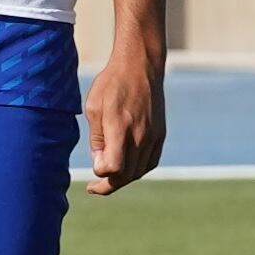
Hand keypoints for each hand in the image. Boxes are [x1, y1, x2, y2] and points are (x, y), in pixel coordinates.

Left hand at [83, 49, 166, 194]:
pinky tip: (126, 169)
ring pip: (139, 171)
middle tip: (94, 187)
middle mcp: (140, 135)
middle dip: (109, 184)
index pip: (114, 167)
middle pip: (126, 174)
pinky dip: (138, 170)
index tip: (93, 170)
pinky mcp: (160, 134)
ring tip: (107, 179)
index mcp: (120, 128)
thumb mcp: (93, 108)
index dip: (101, 175)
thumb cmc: (111, 84)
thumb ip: (96, 139)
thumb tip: (99, 164)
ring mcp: (153, 136)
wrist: (141, 66)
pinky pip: (150, 162)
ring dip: (123, 179)